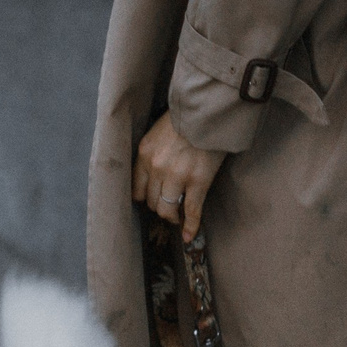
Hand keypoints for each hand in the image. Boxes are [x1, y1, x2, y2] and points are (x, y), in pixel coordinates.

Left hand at [132, 111, 226, 241]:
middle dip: (159, 207)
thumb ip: (152, 152)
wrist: (209, 109)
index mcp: (144, 154)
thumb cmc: (186, 118)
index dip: (144, 197)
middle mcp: (156, 167)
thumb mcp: (158, 131)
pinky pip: (192, 211)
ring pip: (167, 209)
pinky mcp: (198, 182)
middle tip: (168, 207)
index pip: (136, 188)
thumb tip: (153, 172)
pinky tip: (189, 236)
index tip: (151, 200)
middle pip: (151, 201)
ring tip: (178, 217)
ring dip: (172, 216)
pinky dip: (190, 226)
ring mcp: (177, 176)